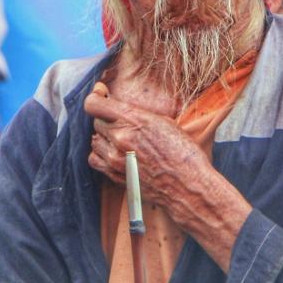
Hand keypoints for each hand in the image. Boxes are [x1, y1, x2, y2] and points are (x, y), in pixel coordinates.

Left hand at [83, 83, 208, 205]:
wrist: (188, 186)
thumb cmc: (183, 153)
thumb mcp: (164, 122)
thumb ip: (138, 113)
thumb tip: (120, 107)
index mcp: (133, 119)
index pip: (94, 104)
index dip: (95, 98)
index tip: (101, 96)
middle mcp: (120, 137)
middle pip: (97, 122)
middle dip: (108, 121)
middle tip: (123, 125)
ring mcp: (115, 158)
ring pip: (95, 141)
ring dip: (105, 139)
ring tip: (121, 141)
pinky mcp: (115, 175)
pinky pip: (94, 159)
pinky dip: (101, 155)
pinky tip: (114, 154)